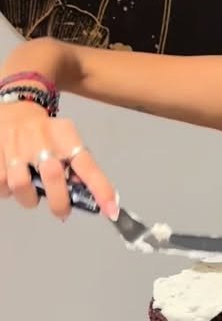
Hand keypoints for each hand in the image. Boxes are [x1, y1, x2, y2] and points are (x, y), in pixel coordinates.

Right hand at [0, 100, 116, 219]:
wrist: (13, 109)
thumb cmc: (45, 135)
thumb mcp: (65, 142)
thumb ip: (76, 167)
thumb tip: (86, 196)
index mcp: (66, 136)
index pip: (88, 165)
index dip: (101, 189)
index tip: (112, 211)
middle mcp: (41, 139)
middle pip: (53, 177)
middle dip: (59, 202)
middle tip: (61, 211)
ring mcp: (16, 146)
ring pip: (21, 184)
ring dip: (28, 199)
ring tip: (31, 195)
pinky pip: (1, 184)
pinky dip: (6, 191)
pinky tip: (11, 184)